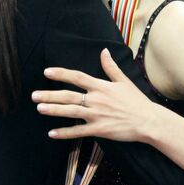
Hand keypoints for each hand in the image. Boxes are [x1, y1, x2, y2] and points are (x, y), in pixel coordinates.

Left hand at [34, 49, 160, 143]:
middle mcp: (97, 99)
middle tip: (34, 95)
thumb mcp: (124, 81)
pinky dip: (65, 133)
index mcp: (101, 86)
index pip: (77, 77)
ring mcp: (97, 115)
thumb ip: (111, 67)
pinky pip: (79, 131)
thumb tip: (103, 51)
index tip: (47, 72)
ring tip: (39, 108)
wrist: (148, 121)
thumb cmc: (136, 101)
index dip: (61, 74)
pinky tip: (52, 133)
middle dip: (50, 95)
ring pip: (71, 112)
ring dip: (54, 110)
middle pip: (69, 95)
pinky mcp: (100, 129)